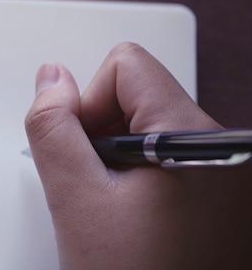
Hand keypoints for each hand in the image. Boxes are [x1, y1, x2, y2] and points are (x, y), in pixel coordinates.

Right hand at [25, 42, 251, 269]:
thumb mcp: (76, 201)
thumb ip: (53, 128)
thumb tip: (51, 77)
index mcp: (196, 139)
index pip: (128, 65)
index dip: (89, 103)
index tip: (86, 154)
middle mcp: (225, 149)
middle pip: (139, 92)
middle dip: (102, 132)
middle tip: (99, 189)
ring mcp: (228, 172)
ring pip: (148, 123)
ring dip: (117, 157)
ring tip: (117, 208)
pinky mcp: (222, 190)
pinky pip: (166, 152)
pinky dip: (138, 173)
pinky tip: (133, 214)